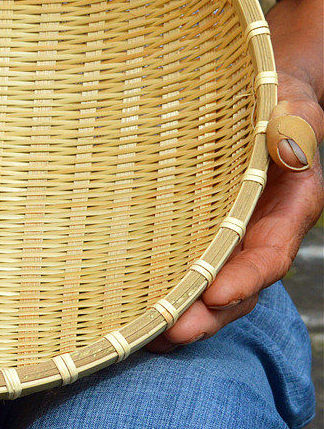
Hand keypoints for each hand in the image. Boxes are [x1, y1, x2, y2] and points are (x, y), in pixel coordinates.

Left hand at [148, 72, 323, 351]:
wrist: (261, 93)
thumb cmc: (280, 99)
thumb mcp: (293, 105)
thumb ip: (297, 126)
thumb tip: (291, 152)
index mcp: (287, 211)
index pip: (268, 256)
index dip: (244, 280)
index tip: (214, 298)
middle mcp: (257, 230)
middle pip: (235, 285)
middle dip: (205, 315)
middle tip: (170, 334)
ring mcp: (227, 231)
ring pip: (208, 282)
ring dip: (180, 311)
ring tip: (144, 335)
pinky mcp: (200, 225)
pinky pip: (186, 259)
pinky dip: (166, 283)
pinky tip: (132, 301)